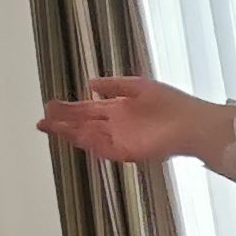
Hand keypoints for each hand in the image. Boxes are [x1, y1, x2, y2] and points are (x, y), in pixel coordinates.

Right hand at [36, 75, 229, 164]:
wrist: (194, 123)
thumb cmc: (173, 103)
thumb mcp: (140, 86)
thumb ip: (115, 85)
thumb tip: (90, 83)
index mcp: (119, 109)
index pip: (88, 110)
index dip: (68, 110)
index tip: (49, 107)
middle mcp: (117, 126)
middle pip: (84, 124)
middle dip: (63, 123)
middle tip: (41, 121)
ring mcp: (122, 140)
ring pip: (89, 137)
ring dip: (70, 133)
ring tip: (51, 127)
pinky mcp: (129, 152)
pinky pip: (104, 149)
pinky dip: (90, 143)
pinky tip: (75, 136)